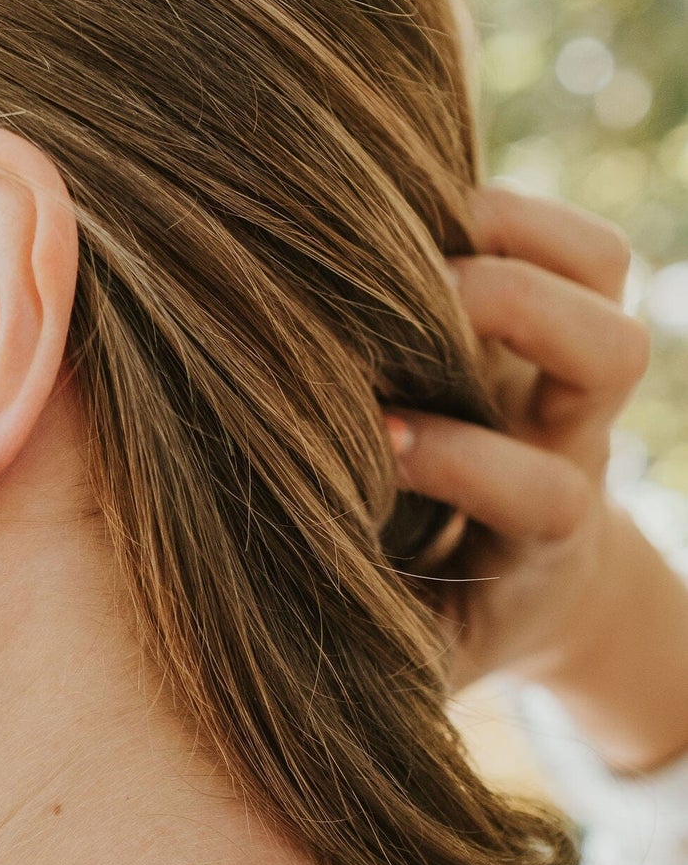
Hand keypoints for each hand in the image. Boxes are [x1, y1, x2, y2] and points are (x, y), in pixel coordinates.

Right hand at [384, 183, 653, 708]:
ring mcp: (568, 377)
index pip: (543, 493)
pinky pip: (583, 245)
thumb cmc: (440, 617)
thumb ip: (356, 630)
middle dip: (504, 314)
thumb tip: (257, 599)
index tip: (376, 452)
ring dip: (511, 240)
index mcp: (542, 539)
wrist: (533, 585)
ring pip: (602, 277)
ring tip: (403, 240)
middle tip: (396, 317)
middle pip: (608, 355)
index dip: (464, 462)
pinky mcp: (560, 320)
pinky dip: (513, 213)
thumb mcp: (405, 650)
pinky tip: (417, 219)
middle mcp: (570, 444)